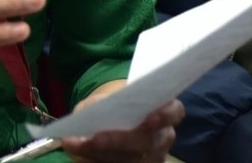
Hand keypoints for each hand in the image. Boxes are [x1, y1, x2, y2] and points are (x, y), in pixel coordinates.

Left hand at [61, 80, 183, 161]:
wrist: (109, 118)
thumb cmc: (114, 103)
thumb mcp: (108, 96)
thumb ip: (105, 102)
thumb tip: (94, 113)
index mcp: (164, 110)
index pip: (174, 112)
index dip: (165, 115)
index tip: (149, 119)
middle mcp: (162, 137)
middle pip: (148, 143)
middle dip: (120, 141)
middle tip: (94, 138)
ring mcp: (152, 157)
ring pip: (133, 161)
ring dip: (102, 156)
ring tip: (77, 146)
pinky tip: (80, 158)